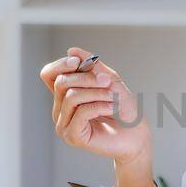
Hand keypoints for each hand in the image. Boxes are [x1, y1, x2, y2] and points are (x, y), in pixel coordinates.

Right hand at [40, 47, 150, 164]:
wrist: (137, 135)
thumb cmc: (124, 109)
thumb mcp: (109, 80)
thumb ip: (92, 66)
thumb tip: (72, 51)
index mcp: (65, 95)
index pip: (48, 75)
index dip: (60, 65)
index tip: (78, 61)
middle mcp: (60, 110)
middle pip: (61, 83)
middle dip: (87, 78)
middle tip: (108, 81)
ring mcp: (64, 124)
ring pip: (71, 96)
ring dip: (97, 93)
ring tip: (114, 98)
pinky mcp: (72, 136)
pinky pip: (82, 112)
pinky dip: (100, 106)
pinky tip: (112, 108)